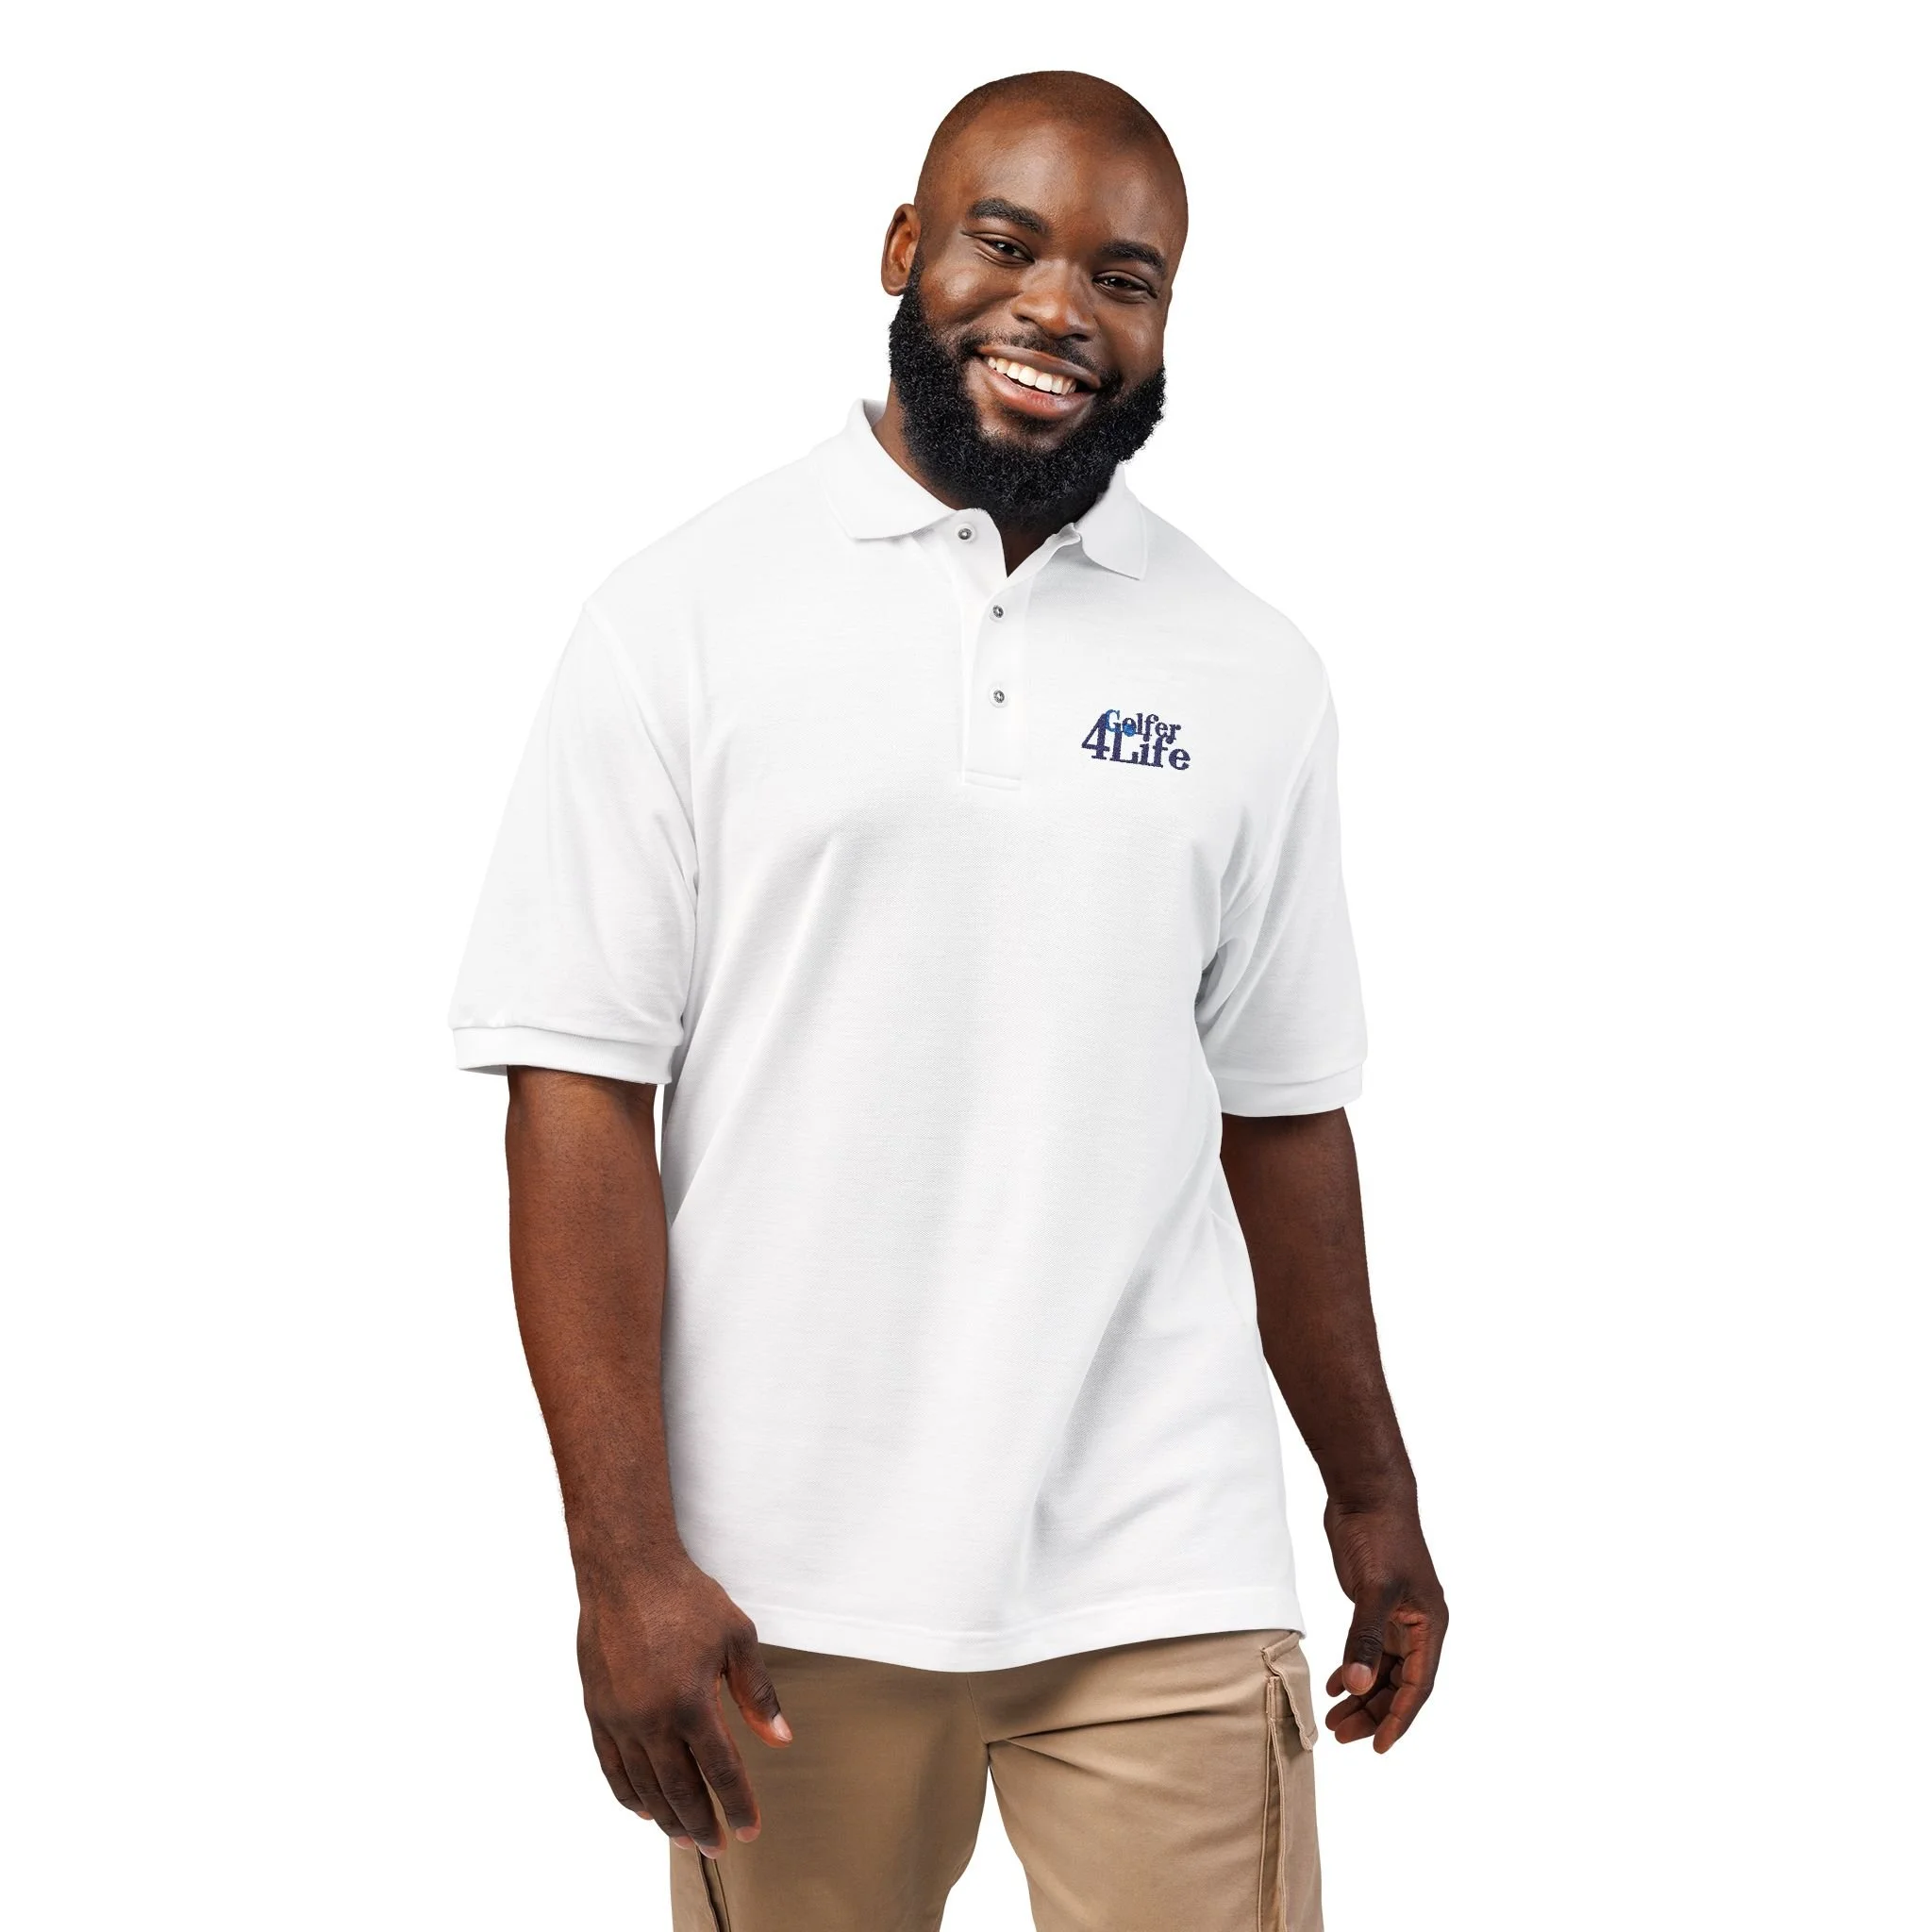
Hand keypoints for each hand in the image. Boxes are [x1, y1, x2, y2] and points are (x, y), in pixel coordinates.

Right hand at [576, 1558, 792, 1855]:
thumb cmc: (687, 1599)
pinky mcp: (597, 1711)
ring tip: (685, 1837)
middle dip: (701, 1824)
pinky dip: (628, 1795)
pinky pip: (611, 1768)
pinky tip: (644, 1808)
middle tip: (717, 1847)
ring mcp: (620, 1719)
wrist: (626, 1571)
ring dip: (666, 1818)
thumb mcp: (737, 1638)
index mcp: (691, 1703)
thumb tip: (780, 1738)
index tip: (749, 1830)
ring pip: (644, 1787)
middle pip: (680, 1790)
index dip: (737, 1805)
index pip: (720, 1771)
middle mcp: (651, 1720)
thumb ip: (757, 1693)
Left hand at [1322, 1498, 1446, 1751]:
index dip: (1399, 1718)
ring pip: (1383, 1671)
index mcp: (1430, 1625)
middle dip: (1373, 1712)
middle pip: (1399, 1684)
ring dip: (1361, 1695)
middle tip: (1342, 1736)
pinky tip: (1333, 1685)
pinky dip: (1352, 1669)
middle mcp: (1418, 1626)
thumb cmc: (1379, 1535)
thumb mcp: (1372, 1589)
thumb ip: (1365, 1638)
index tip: (1379, 1747)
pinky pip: (1369, 1650)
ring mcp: (1397, 1617)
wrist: (1365, 1493)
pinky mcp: (1376, 1606)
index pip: (1417, 1686)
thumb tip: (1357, 1685)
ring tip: (1333, 1720)